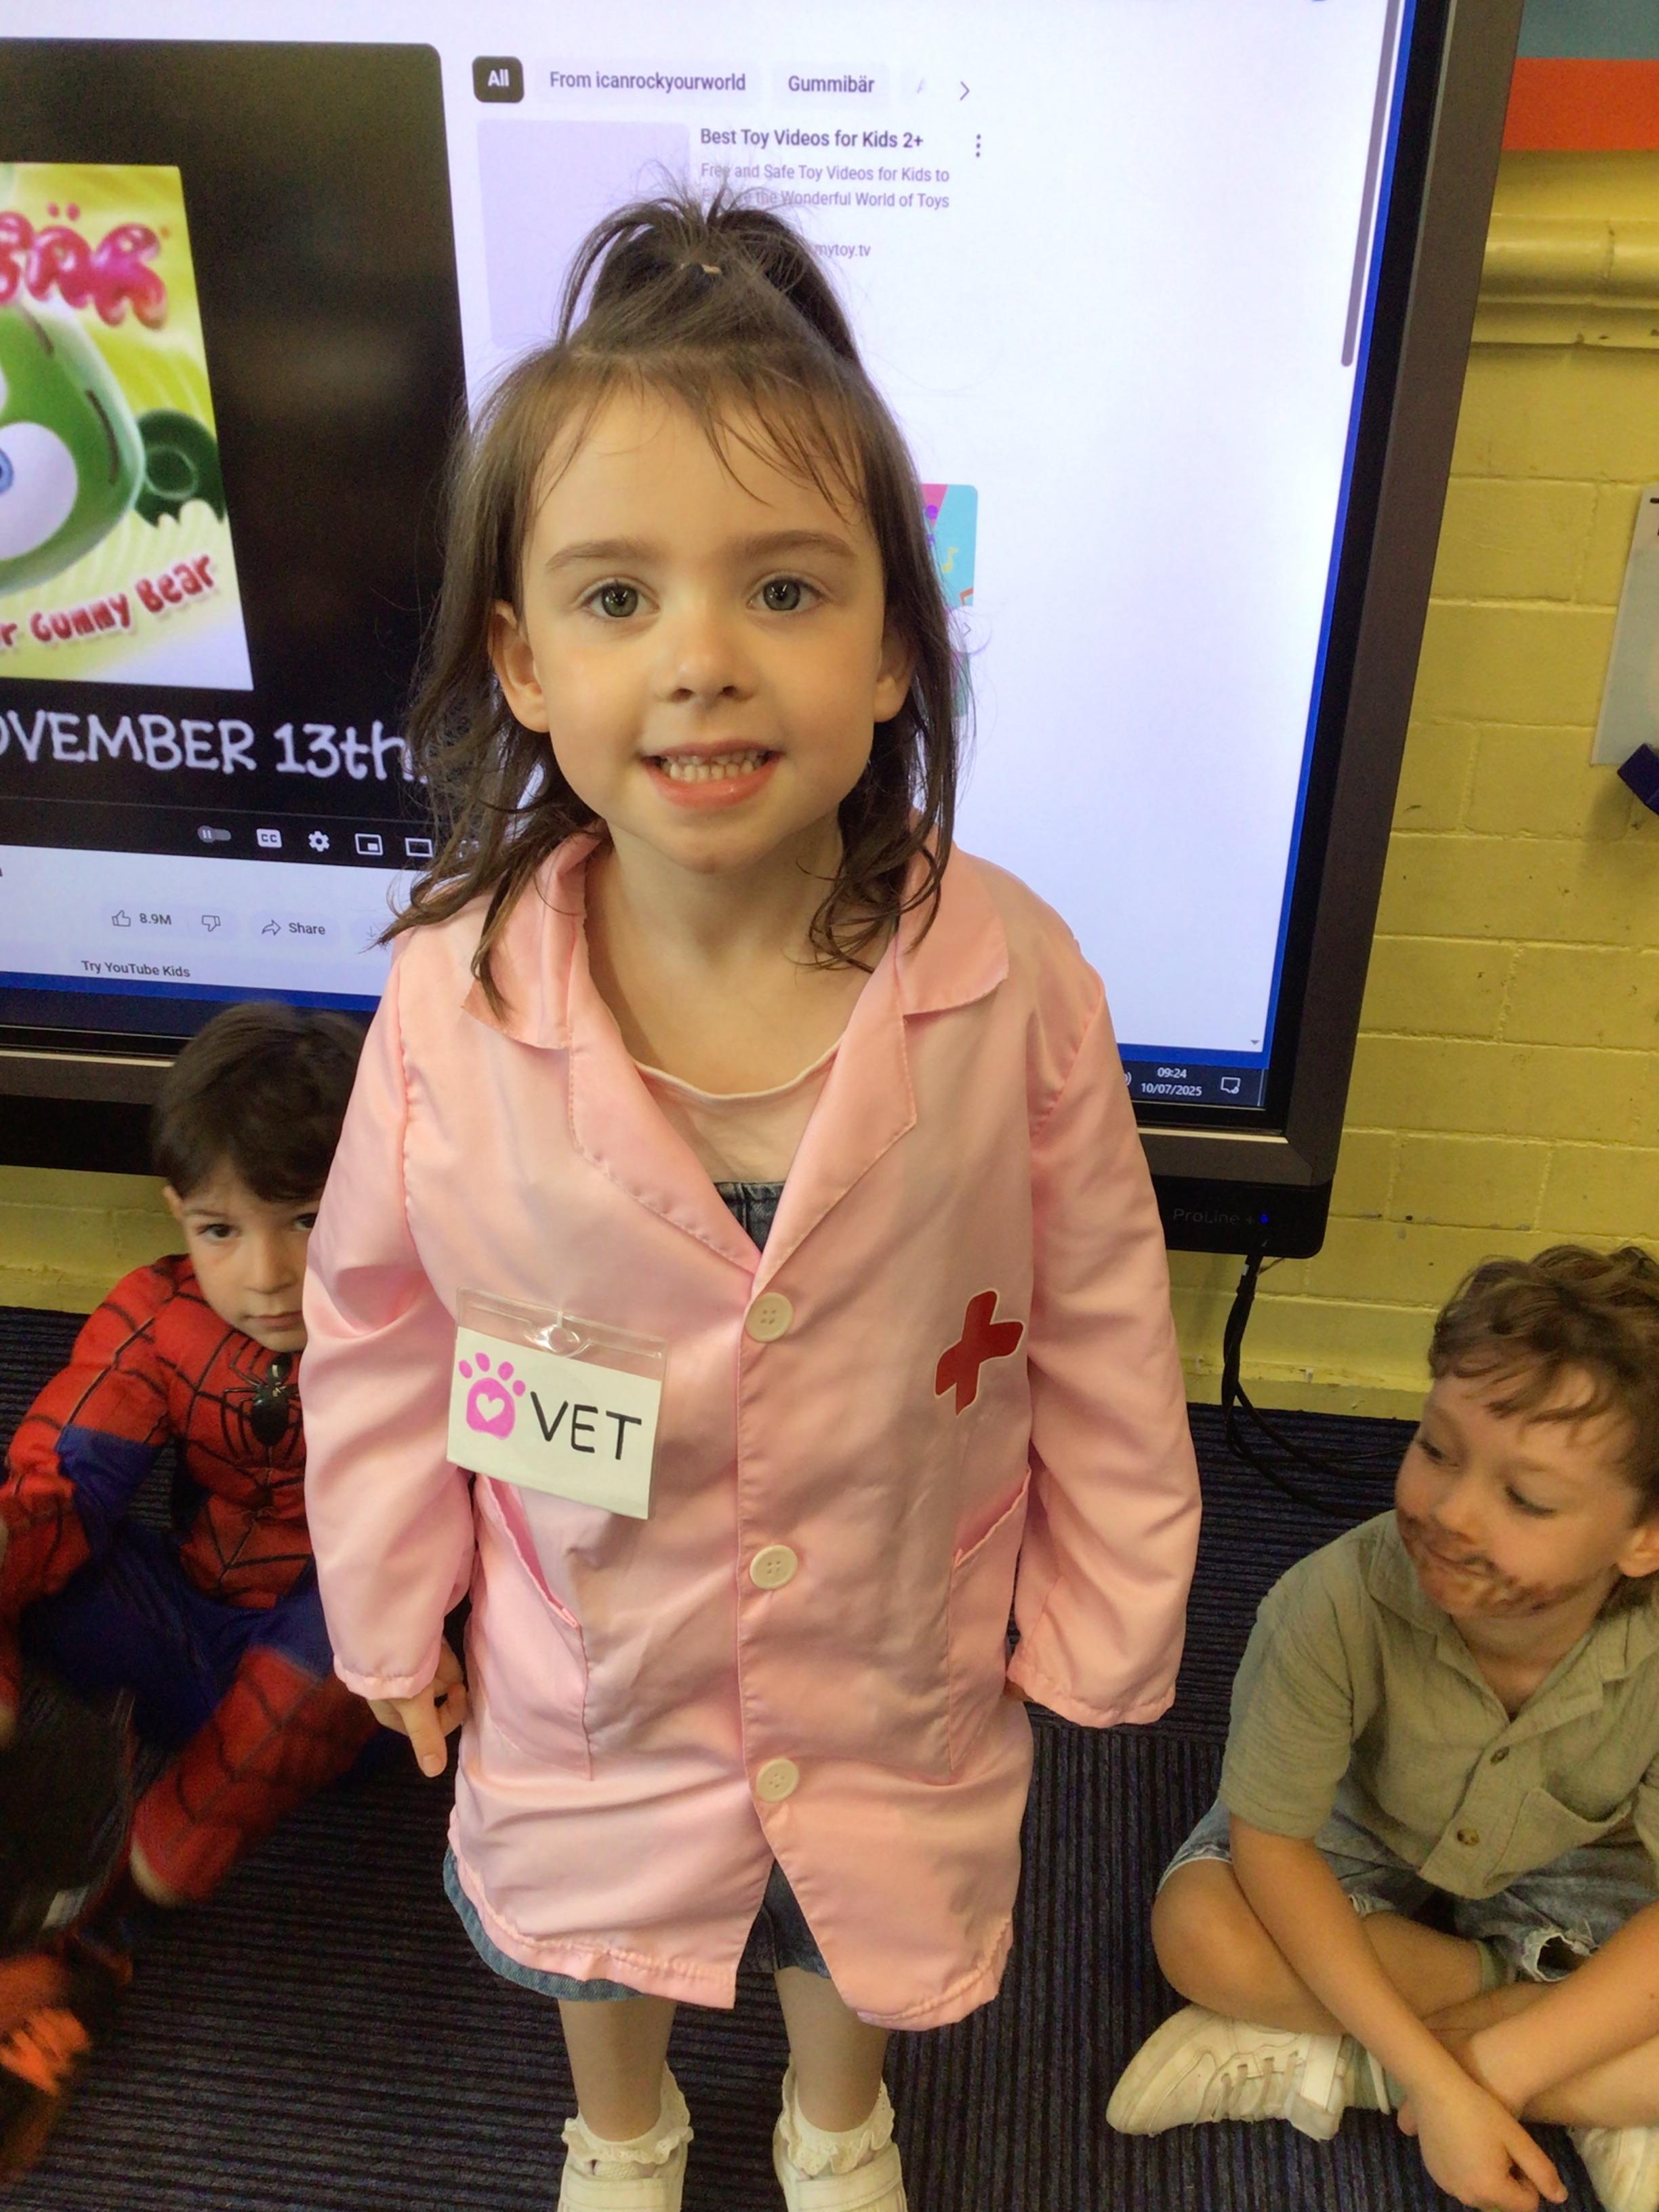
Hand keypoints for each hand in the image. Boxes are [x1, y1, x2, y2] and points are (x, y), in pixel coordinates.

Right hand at [369, 1638, 467, 1776]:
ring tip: (430, 1645)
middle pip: (438, 1695)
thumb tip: (434, 1772)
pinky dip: (436, 1647)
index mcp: (395, 1716)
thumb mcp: (415, 1705)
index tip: (457, 1690)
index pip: (436, 1725)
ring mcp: (403, 1674)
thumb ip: (426, 1736)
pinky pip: (433, 1654)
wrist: (379, 1625)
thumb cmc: (395, 1671)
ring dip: (440, 1659)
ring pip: (438, 1673)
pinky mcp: (408, 1651)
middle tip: (435, 1662)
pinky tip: (430, 1636)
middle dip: (442, 1677)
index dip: (451, 1710)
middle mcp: (399, 1698)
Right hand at [1396, 2067, 1564, 2211]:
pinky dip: (1468, 2172)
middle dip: (1509, 2182)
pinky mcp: (1434, 2174)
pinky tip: (1463, 2143)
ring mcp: (1447, 2186)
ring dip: (1489, 2179)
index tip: (1517, 2152)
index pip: (1527, 2204)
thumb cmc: (1480, 2109)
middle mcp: (1467, 2197)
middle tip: (1500, 2147)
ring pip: (1482, 2194)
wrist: (1435, 2088)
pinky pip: (1461, 2184)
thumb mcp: (1517, 2137)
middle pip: (1503, 2202)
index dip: (1530, 2180)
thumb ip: (1542, 2171)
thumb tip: (1560, 2198)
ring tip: (1482, 2143)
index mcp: (1490, 2190)